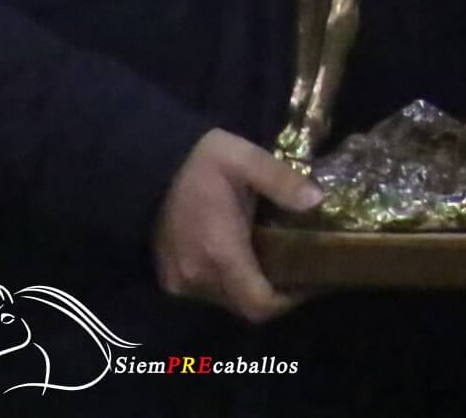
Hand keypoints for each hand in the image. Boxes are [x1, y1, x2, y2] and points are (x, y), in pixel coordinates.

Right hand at [151, 129, 323, 323]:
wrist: (147, 166)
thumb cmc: (202, 162)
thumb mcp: (247, 160)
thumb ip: (282, 182)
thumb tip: (318, 200)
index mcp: (220, 253)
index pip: (260, 303)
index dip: (291, 300)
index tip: (314, 280)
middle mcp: (197, 277)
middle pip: (246, 306)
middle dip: (277, 294)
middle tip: (302, 268)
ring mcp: (179, 281)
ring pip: (227, 301)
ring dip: (253, 289)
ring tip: (279, 261)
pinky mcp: (169, 278)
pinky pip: (208, 294)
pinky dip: (231, 284)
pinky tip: (247, 258)